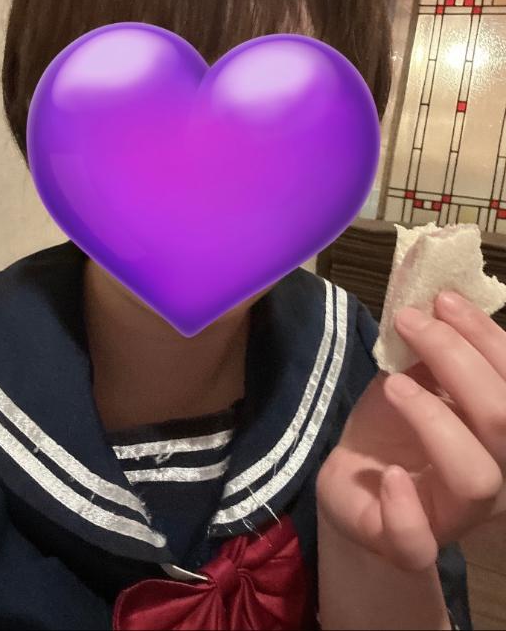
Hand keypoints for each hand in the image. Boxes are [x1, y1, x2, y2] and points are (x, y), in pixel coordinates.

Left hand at [315, 290, 505, 571]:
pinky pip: (419, 541)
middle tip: (412, 323)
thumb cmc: (393, 427)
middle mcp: (494, 478)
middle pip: (505, 424)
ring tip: (394, 384)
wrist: (353, 483)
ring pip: (477, 477)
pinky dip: (405, 506)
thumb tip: (440, 302)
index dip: (487, 337)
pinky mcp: (406, 543)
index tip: (443, 299)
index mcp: (499, 434)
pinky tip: (389, 475)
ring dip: (435, 417)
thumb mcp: (413, 380)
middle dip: (459, 360)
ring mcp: (453, 516)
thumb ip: (432, 354)